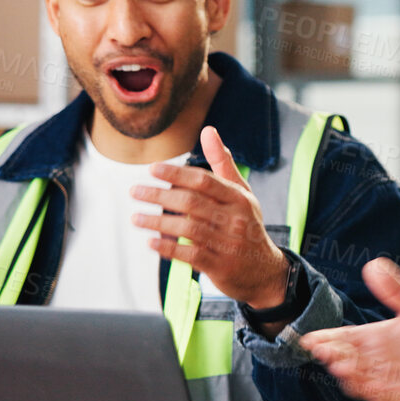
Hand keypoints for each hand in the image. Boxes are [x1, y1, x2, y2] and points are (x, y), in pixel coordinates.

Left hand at [131, 126, 288, 308]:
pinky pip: (190, 256)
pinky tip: (150, 242)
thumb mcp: (242, 193)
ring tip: (136, 217)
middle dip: (159, 196)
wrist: (265, 270)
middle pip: (191, 203)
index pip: (204, 181)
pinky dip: (168, 249)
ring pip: (187, 229)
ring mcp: (228, 244)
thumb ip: (222, 163)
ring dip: (157, 222)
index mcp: (239, 198)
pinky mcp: (220, 267)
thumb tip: (208, 130)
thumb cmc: (247, 225)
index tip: (152, 169)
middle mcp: (235, 220)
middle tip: (134, 191)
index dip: (176, 173)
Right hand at [302, 259, 399, 400]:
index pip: (343, 338)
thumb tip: (374, 265)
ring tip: (344, 367)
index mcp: (375, 339)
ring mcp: (382, 384)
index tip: (312, 339)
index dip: (326, 339)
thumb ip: (396, 291)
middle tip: (326, 352)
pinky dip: (373, 393)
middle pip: (344, 359)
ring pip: (356, 381)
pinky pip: (379, 400)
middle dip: (333, 356)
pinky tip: (370, 385)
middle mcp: (374, 362)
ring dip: (349, 376)